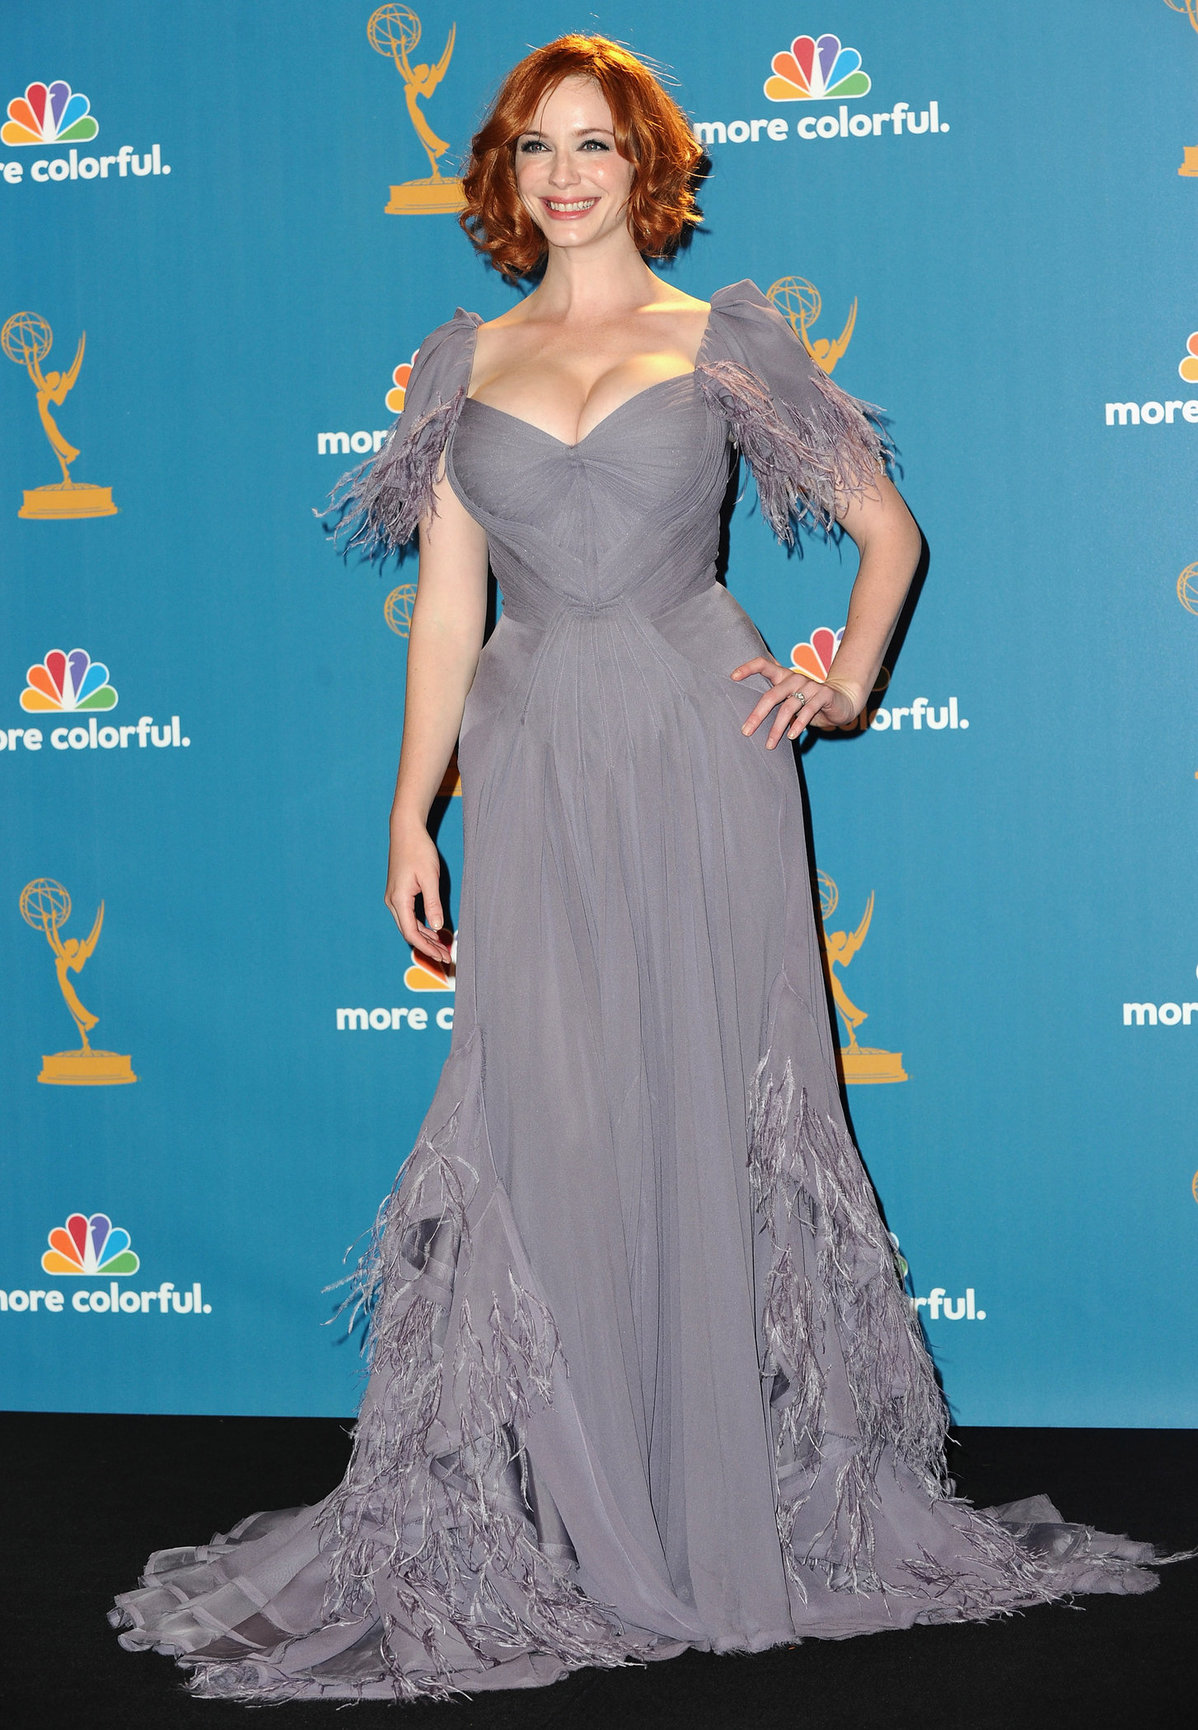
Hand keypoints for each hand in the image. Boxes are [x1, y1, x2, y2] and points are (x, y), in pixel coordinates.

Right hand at [385, 820, 452, 964]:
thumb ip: (433, 904)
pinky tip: (433, 931)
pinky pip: (408, 916)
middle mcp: (392, 902)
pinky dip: (421, 926)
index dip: (427, 948)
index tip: (442, 956)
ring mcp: (394, 898)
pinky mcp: (398, 893)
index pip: (411, 933)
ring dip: (424, 937)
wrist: (406, 831)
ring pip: (408, 925)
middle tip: (446, 956)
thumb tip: (437, 928)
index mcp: (399, 900)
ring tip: (442, 946)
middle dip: (427, 946)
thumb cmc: (419, 851)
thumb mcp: (430, 878)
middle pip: (408, 932)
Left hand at [730, 656, 860, 747]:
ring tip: (769, 744)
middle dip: (757, 715)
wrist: (843, 701)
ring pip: (789, 706)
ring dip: (778, 727)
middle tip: (746, 731)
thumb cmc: (809, 703)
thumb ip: (775, 705)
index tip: (732, 677)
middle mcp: (795, 678)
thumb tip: (749, 722)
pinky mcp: (824, 694)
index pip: (764, 664)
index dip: (748, 668)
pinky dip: (798, 725)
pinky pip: (808, 711)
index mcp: (784, 676)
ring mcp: (811, 685)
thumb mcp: (791, 702)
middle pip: (772, 694)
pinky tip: (791, 736)